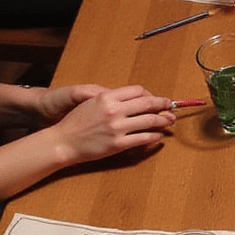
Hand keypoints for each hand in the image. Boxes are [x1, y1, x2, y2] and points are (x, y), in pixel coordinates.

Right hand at [43, 86, 175, 166]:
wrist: (64, 142)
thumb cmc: (76, 123)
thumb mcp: (92, 103)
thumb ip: (111, 99)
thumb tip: (133, 100)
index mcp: (107, 97)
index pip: (137, 91)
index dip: (150, 94)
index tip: (156, 99)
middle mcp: (114, 110)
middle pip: (147, 103)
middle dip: (163, 104)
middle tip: (171, 107)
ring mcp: (117, 127)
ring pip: (149, 120)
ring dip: (163, 120)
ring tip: (169, 121)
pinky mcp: (119, 144)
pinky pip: (143, 138)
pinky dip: (154, 136)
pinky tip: (158, 136)